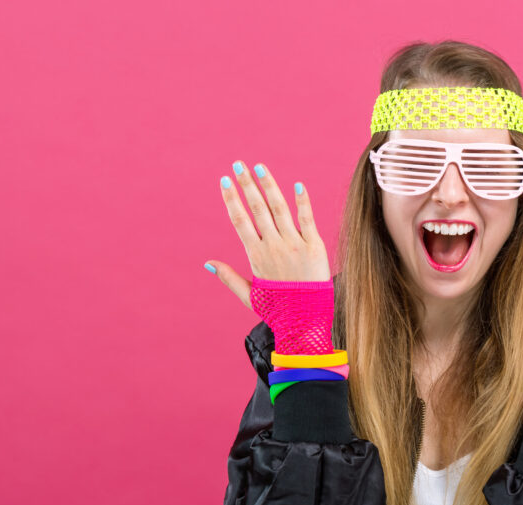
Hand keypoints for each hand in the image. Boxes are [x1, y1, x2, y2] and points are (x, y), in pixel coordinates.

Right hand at [206, 161, 329, 310]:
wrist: (305, 321)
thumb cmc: (276, 309)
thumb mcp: (248, 295)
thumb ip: (228, 277)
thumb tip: (208, 263)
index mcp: (256, 256)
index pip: (240, 221)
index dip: (231, 199)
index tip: (224, 181)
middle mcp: (273, 246)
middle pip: (256, 209)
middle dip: (246, 184)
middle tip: (238, 165)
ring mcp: (294, 244)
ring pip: (279, 208)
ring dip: (268, 185)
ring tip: (260, 167)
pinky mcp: (314, 246)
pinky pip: (307, 219)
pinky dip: (302, 201)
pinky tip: (297, 184)